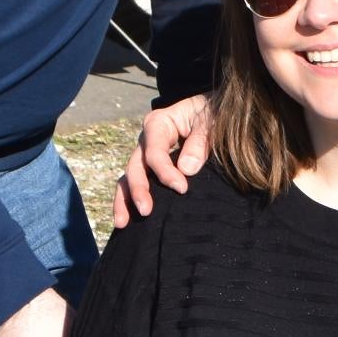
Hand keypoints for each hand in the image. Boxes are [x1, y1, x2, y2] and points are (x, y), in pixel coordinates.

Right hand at [113, 95, 210, 227]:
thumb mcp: (211, 122)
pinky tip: (127, 221)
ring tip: (123, 223)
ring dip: (125, 200)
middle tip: (146, 210)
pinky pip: (134, 184)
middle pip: (136, 165)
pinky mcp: (150, 169)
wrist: (214, 113)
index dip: (164, 171)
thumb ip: (200, 143)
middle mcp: (147, 140)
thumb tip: (186, 170)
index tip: (182, 188)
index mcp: (159, 124)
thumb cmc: (213, 115)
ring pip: (128, 177)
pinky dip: (129, 201)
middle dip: (138, 189)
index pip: (155, 151)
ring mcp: (146, 155)